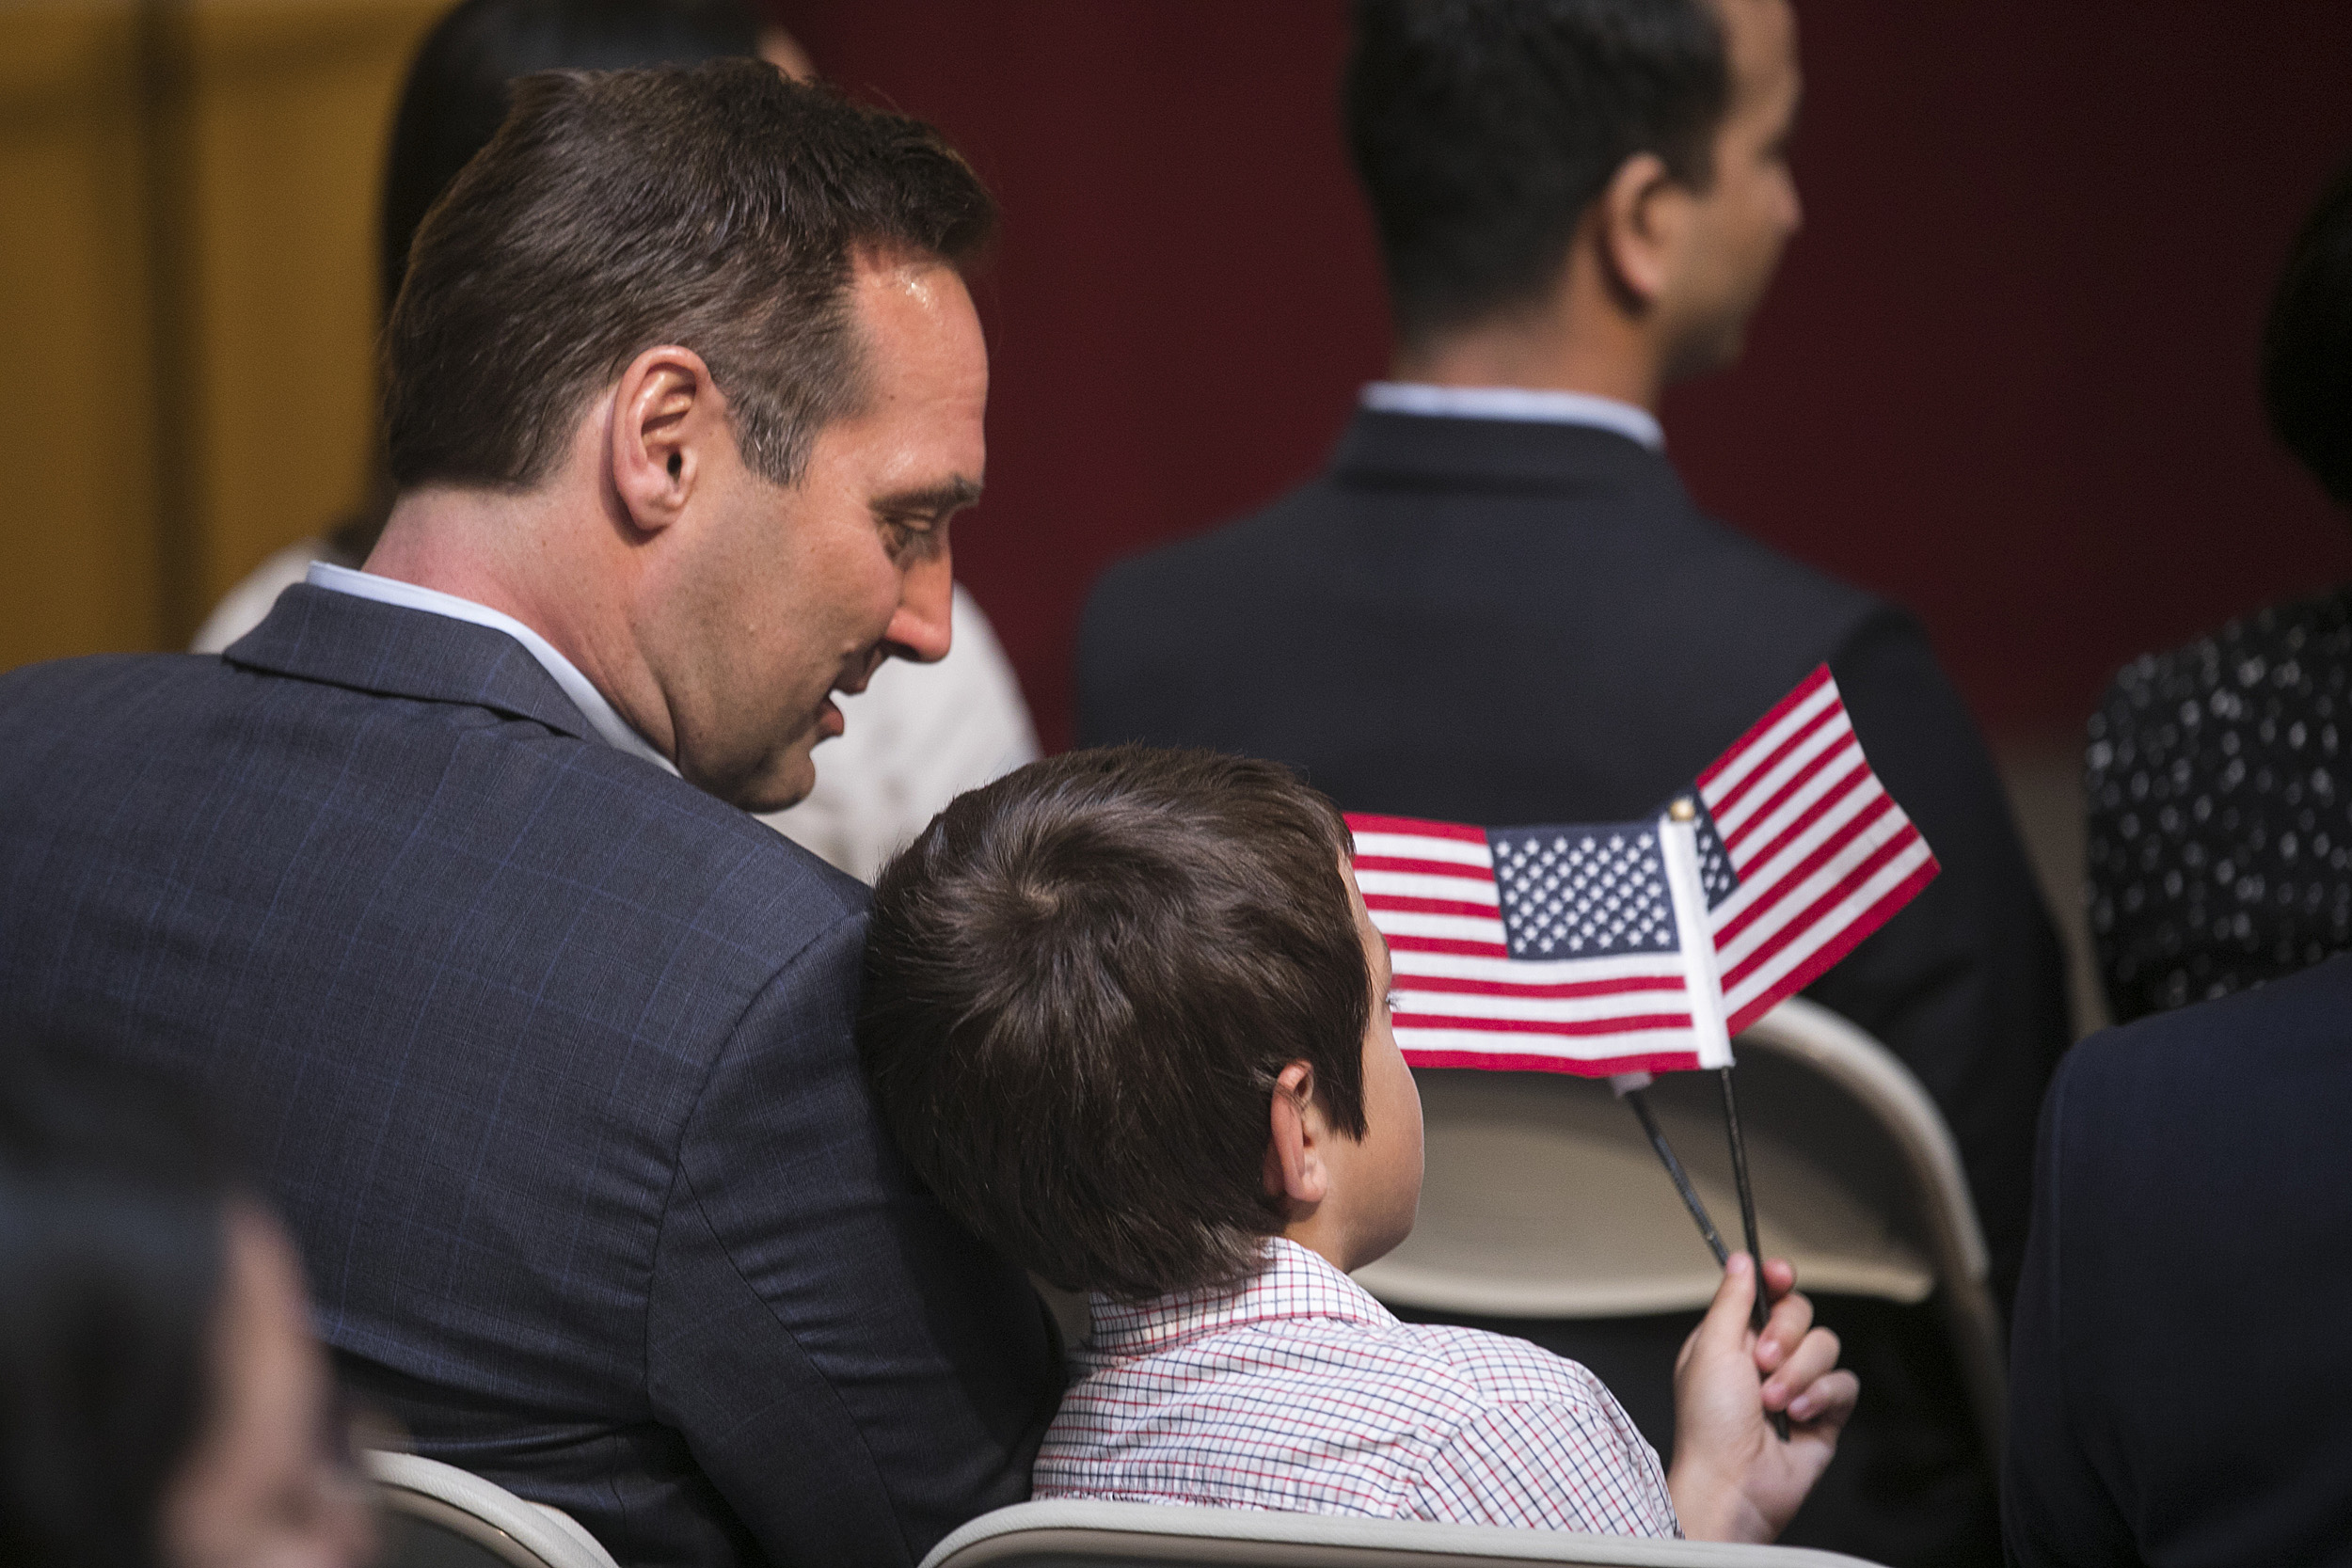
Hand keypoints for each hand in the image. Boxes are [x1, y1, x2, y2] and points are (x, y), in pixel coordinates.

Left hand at [1665, 1253, 1857, 1542]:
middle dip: (1785, 1335)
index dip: (1777, 1279)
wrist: (1733, 1482)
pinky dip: (1821, 1397)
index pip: (1766, 1293)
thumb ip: (1731, 1301)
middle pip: (1801, 1313)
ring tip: (1773, 1402)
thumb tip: (1741, 1261)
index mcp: (1733, 1338)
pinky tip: (1797, 1417)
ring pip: (1825, 1346)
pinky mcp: (1825, 1413)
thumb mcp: (1710, 1349)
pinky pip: (1844, 1383)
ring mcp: (1798, 1384)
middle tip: (1761, 1362)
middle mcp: (1767, 1357)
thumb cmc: (1709, 1423)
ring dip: (1798, 1373)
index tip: (1780, 1274)